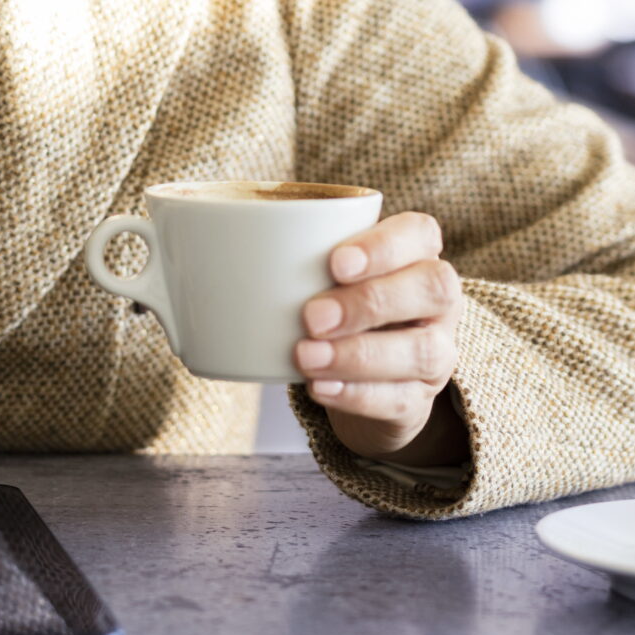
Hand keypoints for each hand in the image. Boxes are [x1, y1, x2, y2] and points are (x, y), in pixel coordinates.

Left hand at [295, 211, 467, 468]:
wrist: (362, 378)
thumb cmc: (336, 304)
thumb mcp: (321, 274)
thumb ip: (287, 257)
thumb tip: (196, 254)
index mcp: (417, 254)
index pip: (421, 234)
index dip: (384, 245)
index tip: (334, 262)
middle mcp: (438, 301)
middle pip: (434, 288)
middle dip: (369, 301)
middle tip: (311, 316)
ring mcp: (436, 352)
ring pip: (421, 351)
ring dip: (358, 354)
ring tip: (305, 356)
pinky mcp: (418, 400)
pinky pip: (400, 400)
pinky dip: (356, 395)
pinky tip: (321, 388)